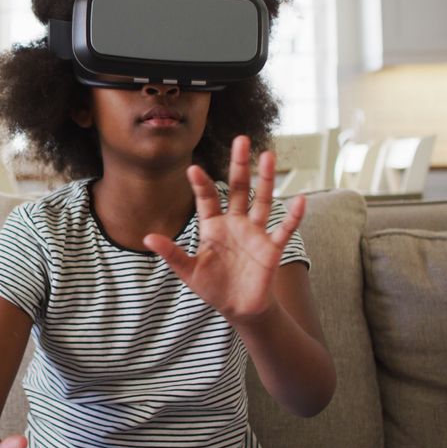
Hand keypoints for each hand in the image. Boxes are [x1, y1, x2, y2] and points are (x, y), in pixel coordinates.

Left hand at [144, 135, 304, 323]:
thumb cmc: (213, 287)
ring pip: (261, 200)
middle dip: (239, 165)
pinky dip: (293, 216)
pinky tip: (300, 200)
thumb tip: (147, 237)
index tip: (193, 169)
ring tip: (268, 155)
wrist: (239, 308)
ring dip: (266, 179)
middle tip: (241, 140)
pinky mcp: (271, 248)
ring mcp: (255, 233)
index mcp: (213, 226)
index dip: (201, 185)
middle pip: (238, 189)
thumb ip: (171, 254)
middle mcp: (235, 223)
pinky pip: (284, 229)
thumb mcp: (188, 271)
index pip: (207, 199)